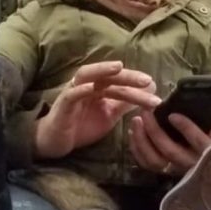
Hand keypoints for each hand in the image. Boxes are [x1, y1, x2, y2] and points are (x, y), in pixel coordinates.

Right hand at [34, 61, 160, 158]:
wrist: (55, 141)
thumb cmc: (81, 125)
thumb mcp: (108, 115)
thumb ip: (124, 103)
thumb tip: (147, 93)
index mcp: (99, 88)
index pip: (120, 83)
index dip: (136, 84)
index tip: (155, 87)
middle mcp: (87, 85)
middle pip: (108, 76)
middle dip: (127, 77)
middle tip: (147, 80)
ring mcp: (74, 92)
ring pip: (89, 77)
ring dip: (103, 70)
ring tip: (119, 67)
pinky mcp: (63, 104)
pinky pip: (71, 94)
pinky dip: (80, 89)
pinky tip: (92, 87)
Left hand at [128, 106, 210, 176]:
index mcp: (210, 151)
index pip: (198, 142)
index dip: (186, 128)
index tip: (172, 114)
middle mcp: (192, 162)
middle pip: (170, 151)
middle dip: (155, 131)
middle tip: (146, 112)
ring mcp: (177, 169)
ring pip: (155, 160)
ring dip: (143, 140)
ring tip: (136, 120)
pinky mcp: (165, 170)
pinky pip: (147, 164)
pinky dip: (137, 149)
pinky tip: (134, 131)